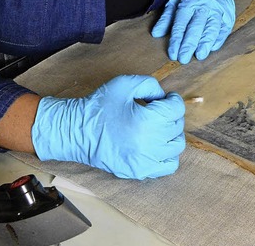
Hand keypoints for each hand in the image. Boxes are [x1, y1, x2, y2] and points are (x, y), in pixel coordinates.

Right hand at [31, 75, 185, 178]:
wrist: (77, 131)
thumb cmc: (99, 106)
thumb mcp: (124, 84)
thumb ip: (150, 85)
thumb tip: (164, 97)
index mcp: (146, 121)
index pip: (176, 110)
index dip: (173, 100)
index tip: (167, 98)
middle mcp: (149, 144)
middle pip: (177, 126)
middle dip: (171, 114)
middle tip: (160, 109)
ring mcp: (145, 161)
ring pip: (176, 146)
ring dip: (172, 133)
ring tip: (159, 126)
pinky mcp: (140, 172)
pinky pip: (168, 166)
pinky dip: (168, 154)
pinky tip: (158, 144)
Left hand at [151, 0, 234, 63]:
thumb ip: (166, 17)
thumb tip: (156, 34)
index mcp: (189, 1)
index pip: (181, 23)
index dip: (176, 39)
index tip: (173, 53)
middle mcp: (205, 5)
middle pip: (196, 26)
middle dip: (189, 44)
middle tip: (183, 59)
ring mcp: (218, 10)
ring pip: (212, 27)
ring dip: (205, 42)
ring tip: (200, 55)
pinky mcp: (228, 15)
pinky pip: (224, 29)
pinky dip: (218, 39)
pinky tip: (212, 48)